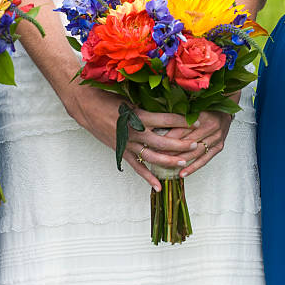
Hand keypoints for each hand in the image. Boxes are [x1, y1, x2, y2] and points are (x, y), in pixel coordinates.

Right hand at [64, 85, 200, 189]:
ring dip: (168, 161)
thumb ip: (149, 105)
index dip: (183, 121)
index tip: (198, 121)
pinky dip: (147, 177)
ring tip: (183, 163)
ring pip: (152, 157)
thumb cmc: (110, 98)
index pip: (166, 120)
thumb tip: (170, 104)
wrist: (87, 106)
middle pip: (162, 142)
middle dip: (181, 144)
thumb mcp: (132, 98)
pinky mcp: (122, 151)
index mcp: (138, 116)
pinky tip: (158, 187)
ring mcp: (127, 144)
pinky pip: (137, 167)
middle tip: (196, 145)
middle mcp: (134, 132)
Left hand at [164, 111, 232, 177]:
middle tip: (159, 155)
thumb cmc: (207, 109)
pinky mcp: (218, 147)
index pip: (183, 129)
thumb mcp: (193, 108)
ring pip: (196, 152)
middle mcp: (212, 127)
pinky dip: (193, 167)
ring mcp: (216, 138)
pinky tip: (183, 173)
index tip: (157, 142)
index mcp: (203, 116)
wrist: (225, 112)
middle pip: (189, 141)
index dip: (169, 137)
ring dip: (181, 159)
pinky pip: (204, 160)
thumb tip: (160, 124)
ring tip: (168, 164)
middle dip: (172, 149)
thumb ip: (180, 116)